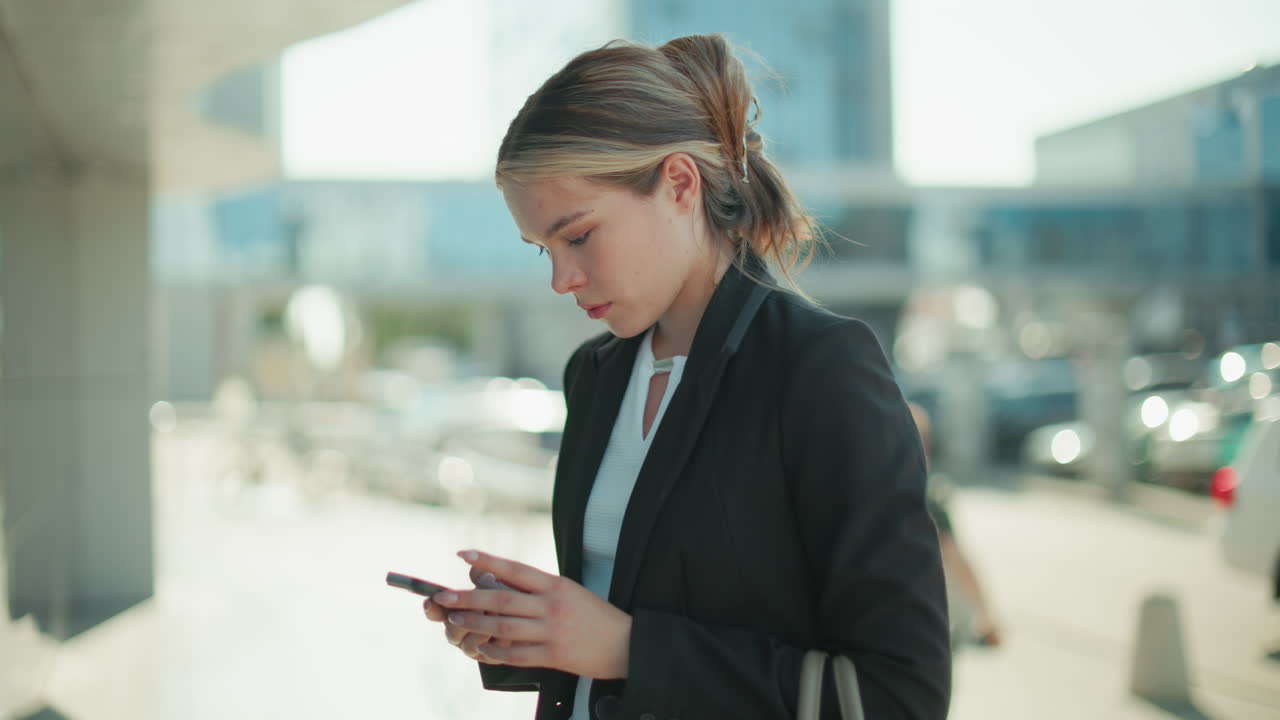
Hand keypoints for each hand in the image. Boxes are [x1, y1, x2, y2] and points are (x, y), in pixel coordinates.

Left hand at [430, 549, 632, 679]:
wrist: (625, 643)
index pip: (515, 568)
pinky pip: (517, 654)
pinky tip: (481, 648)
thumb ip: (540, 588)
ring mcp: (551, 631)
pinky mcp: (554, 655)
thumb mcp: (571, 591)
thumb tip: (504, 579)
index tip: (463, 555)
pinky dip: (496, 652)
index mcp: (556, 585)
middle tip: (444, 595)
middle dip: (469, 596)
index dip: (488, 561)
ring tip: (455, 620)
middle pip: (502, 598)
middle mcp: (551, 605)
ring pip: (504, 626)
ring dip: (476, 623)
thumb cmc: (595, 615)